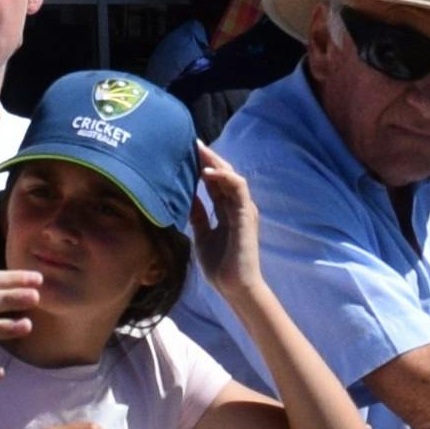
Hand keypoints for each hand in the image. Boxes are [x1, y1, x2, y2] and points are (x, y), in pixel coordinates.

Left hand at [190, 147, 268, 298]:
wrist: (234, 287)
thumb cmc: (220, 266)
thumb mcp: (202, 235)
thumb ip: (198, 215)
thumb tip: (186, 197)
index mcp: (227, 210)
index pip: (214, 181)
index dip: (201, 165)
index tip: (184, 152)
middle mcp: (236, 205)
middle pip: (222, 173)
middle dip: (207, 156)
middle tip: (189, 141)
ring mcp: (243, 208)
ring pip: (231, 175)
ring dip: (214, 160)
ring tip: (197, 148)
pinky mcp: (246, 214)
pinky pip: (238, 187)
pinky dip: (224, 176)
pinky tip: (206, 170)